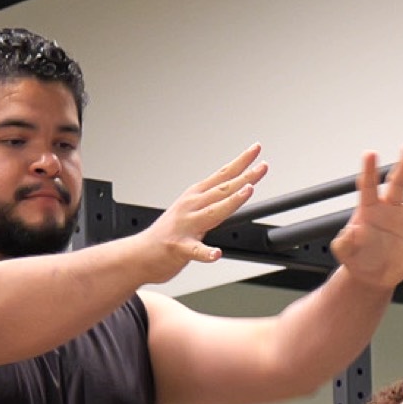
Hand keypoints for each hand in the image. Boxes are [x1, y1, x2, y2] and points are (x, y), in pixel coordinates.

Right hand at [135, 146, 266, 280]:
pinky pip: (194, 251)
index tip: (256, 149)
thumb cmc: (168, 235)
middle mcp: (191, 207)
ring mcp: (185, 226)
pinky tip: (215, 253)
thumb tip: (235, 192)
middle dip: (245, 176)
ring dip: (231, 201)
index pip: (222, 175)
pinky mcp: (179, 248)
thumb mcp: (192, 211)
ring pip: (212, 212)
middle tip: (263, 166)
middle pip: (222, 189)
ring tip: (248, 191)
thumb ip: (213, 203)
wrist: (139, 254)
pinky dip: (206, 253)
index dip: (240, 162)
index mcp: (195, 196)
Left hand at [330, 145, 402, 290]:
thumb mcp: (346, 253)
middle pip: (398, 182)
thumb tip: (350, 232)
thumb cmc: (357, 259)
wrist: (372, 275)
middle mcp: (390, 210)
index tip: (370, 154)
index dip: (369, 170)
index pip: (368, 186)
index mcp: (370, 210)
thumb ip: (344, 243)